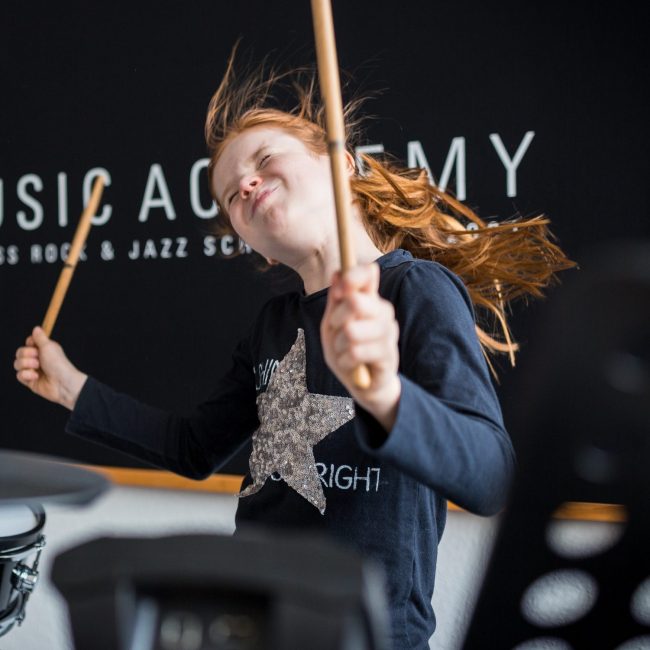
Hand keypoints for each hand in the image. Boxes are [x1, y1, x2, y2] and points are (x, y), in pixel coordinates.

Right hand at [14, 326, 87, 409]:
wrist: (63, 383)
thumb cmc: (59, 364)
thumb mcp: (49, 346)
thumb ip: (40, 337)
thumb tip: (36, 328)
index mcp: (43, 350)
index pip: (28, 343)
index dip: (29, 343)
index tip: (34, 345)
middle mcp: (37, 359)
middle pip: (20, 352)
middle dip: (26, 354)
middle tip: (38, 357)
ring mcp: (33, 370)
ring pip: (17, 364)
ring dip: (26, 364)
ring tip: (38, 367)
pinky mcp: (30, 381)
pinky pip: (19, 375)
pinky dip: (27, 375)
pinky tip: (36, 376)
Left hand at [321, 263, 400, 430]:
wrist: (363, 385)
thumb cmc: (347, 350)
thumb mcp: (332, 325)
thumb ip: (335, 302)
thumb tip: (337, 273)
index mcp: (370, 300)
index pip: (368, 274)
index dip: (352, 277)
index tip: (339, 289)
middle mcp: (383, 311)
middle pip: (355, 301)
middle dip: (337, 319)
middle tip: (337, 331)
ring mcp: (388, 332)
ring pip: (352, 331)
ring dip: (340, 345)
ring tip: (345, 351)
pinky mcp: (388, 355)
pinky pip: (356, 352)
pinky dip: (345, 361)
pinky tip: (351, 364)